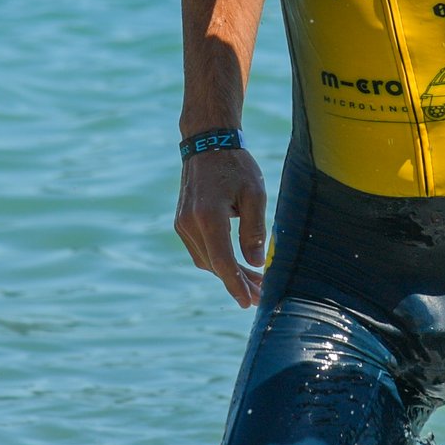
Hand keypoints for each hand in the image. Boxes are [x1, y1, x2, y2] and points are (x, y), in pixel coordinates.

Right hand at [175, 147, 266, 307]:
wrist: (206, 142)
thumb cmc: (235, 165)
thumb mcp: (254, 194)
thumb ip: (254, 230)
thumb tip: (256, 263)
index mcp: (208, 216)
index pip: (222, 261)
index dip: (236, 285)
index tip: (249, 303)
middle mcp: (189, 224)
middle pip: (214, 265)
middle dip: (238, 283)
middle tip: (262, 296)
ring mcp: (182, 224)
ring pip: (206, 260)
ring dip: (228, 273)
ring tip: (255, 284)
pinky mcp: (182, 223)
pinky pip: (201, 250)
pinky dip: (219, 260)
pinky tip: (238, 266)